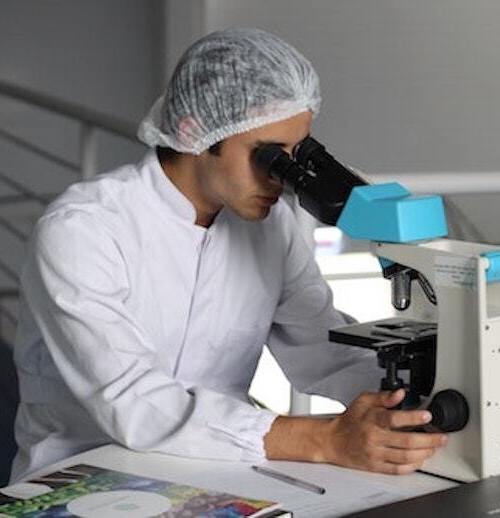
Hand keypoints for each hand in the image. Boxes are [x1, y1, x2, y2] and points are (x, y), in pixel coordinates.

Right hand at [325, 389, 447, 473]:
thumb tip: (400, 393)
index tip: (427, 415)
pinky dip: (413, 466)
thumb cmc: (350, 420)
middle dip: (428, 440)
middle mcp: (374, 437)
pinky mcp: (376, 466)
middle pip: (406, 441)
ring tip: (434, 448)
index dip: (413, 417)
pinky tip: (420, 459)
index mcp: (371, 419)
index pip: (394, 418)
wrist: (333, 440)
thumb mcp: (363, 401)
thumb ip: (384, 397)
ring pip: (405, 457)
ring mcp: (375, 453)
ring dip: (424, 453)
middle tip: (441, 437)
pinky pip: (398, 469)